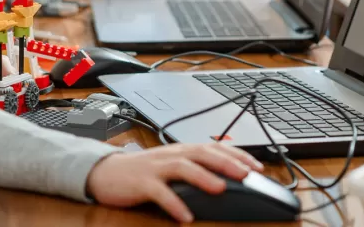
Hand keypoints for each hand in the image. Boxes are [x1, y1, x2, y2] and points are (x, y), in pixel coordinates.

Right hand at [85, 143, 263, 222]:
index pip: (213, 148)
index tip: (257, 166)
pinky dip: (174, 203)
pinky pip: (160, 192)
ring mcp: (156, 168)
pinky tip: (185, 216)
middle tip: (246, 174)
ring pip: (182, 167)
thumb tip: (225, 176)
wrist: (106, 172)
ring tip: (220, 188)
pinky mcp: (142, 183)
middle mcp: (171, 155)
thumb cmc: (143, 171)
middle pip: (201, 153)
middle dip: (226, 162)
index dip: (236, 155)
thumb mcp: (171, 165)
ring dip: (203, 177)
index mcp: (181, 150)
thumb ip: (194, 167)